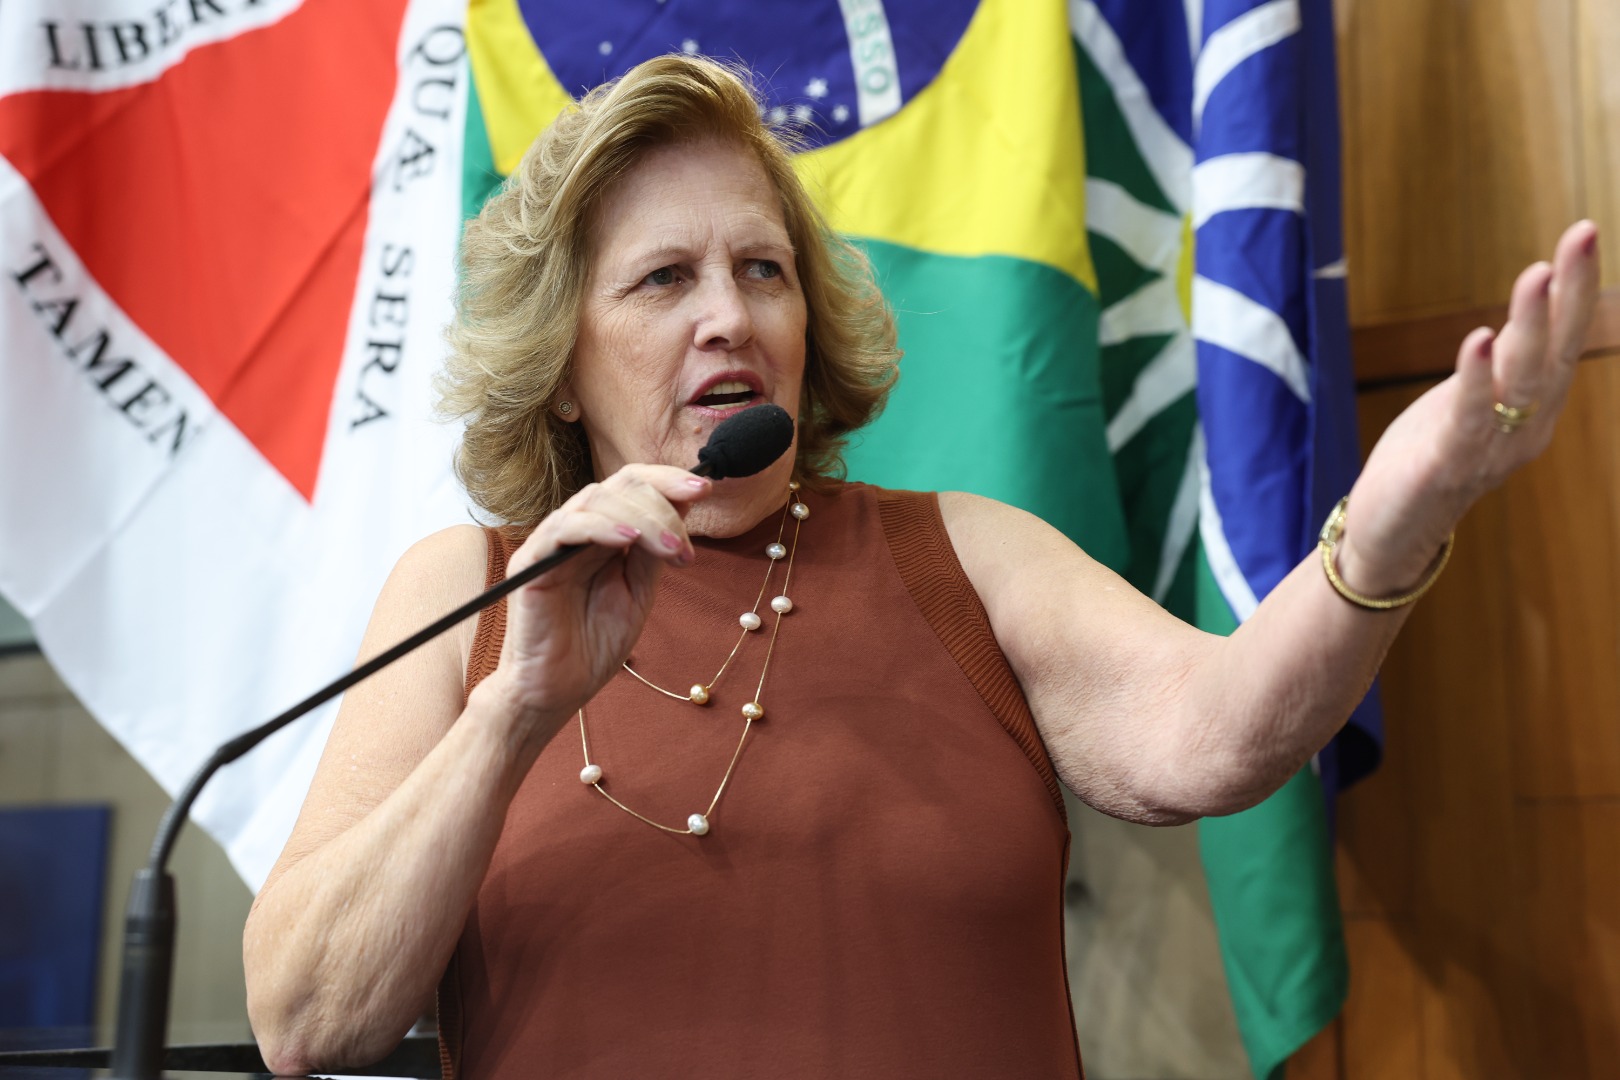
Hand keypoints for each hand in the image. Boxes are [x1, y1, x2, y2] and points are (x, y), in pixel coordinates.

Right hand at [479, 465, 711, 732]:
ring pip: (596, 499)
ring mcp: (552, 543)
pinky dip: (601, 526)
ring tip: (670, 549)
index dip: (668, 480)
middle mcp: (578, 529)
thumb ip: (654, 552)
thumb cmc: (593, 645)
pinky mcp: (530, 563)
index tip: (704, 489)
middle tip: (685, 543)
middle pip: (619, 484)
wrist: (557, 690)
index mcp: (605, 533)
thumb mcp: (639, 593)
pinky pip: (564, 528)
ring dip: (641, 517)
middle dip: (662, 503)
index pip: (633, 485)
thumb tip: (683, 506)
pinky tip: (628, 540)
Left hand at [1337, 220, 1601, 595]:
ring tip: (1536, 275)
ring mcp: (1491, 446)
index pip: (1566, 337)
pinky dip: (1474, 376)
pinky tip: (1477, 338)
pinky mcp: (1447, 464)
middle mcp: (1528, 425)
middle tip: (1581, 235)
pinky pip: (1468, 416)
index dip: (1578, 285)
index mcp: (1537, 405)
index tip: (1584, 232)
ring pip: (1521, 378)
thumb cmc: (1433, 456)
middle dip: (1570, 292)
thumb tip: (1542, 295)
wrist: (1394, 533)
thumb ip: (1510, 354)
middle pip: (1556, 350)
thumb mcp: (1477, 395)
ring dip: (1531, 325)